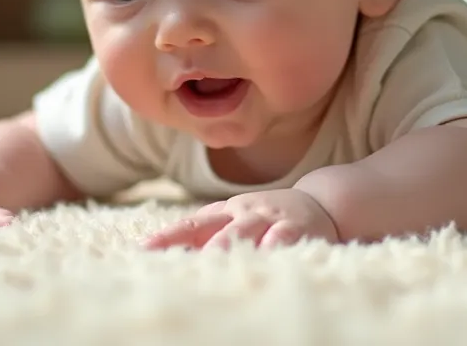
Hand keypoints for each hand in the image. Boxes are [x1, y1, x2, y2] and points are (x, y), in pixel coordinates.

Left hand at [142, 188, 339, 250]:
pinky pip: (284, 236)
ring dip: (228, 246)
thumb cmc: (269, 218)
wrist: (323, 201)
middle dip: (195, 248)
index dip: (169, 237)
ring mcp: (272, 218)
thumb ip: (210, 232)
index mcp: (227, 212)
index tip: (144, 250)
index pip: (192, 225)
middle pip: (216, 230)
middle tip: (174, 265)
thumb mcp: (238, 219)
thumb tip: (170, 252)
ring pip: (246, 231)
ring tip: (210, 262)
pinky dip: (273, 246)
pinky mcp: (298, 227)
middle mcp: (246, 212)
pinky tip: (264, 256)